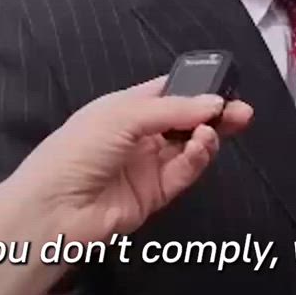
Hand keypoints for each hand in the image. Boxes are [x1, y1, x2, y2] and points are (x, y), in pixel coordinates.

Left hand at [7, 76, 253, 243]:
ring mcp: (147, 165)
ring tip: (213, 131)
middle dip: (213, 114)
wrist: (54, 209)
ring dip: (207, 136)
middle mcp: (137, 135)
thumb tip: (214, 104)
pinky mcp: (155, 193)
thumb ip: (173, 109)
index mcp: (124, 107)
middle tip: (240, 110)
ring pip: (189, 146)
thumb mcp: (123, 115)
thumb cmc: (76, 150)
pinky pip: (184, 172)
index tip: (222, 85)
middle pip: (185, 120)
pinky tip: (202, 147)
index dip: (193, 87)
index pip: (167, 92)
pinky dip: (197, 159)